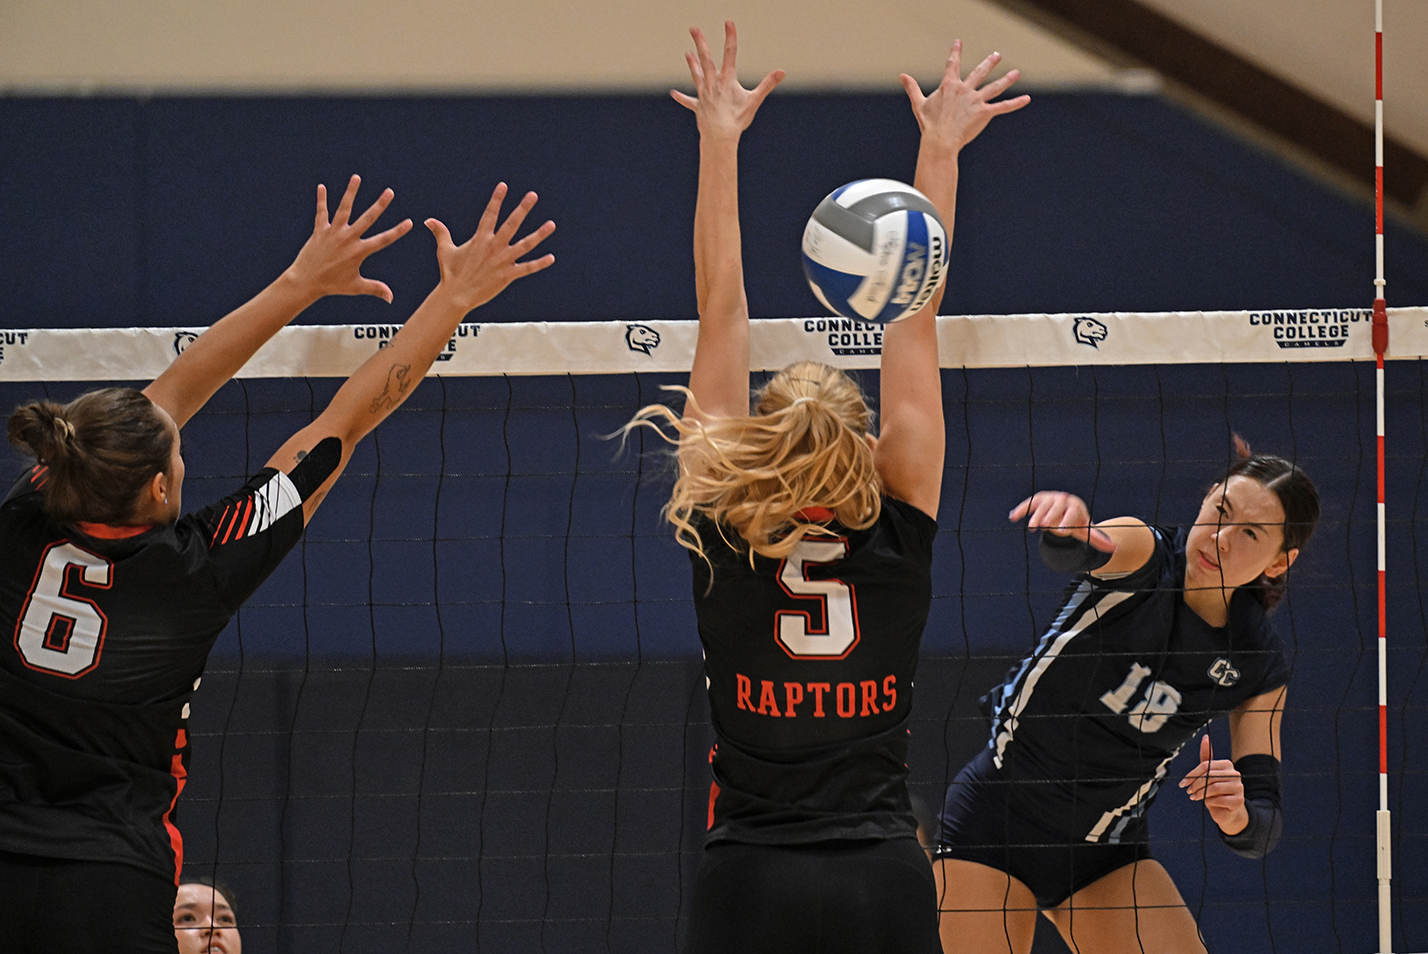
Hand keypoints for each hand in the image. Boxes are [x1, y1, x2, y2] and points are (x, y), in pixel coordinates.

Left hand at [285, 175, 412, 301]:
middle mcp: (348, 239)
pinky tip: (321, 187)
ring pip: (344, 208)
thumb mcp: (356, 287)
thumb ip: (375, 289)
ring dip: (350, 192)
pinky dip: (322, 200)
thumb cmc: (332, 285)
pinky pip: (321, 212)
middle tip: (389, 192)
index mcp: (359, 251)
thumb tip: (391, 298)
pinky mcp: (319, 230)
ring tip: (356, 177)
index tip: (409, 222)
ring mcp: (333, 232)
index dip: (397, 231)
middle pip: (367, 218)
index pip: (383, 240)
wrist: (306, 281)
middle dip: (380, 205)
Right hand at [425, 183, 555, 313]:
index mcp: (480, 239)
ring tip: (551, 224)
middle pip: (511, 224)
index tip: (504, 186)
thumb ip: (441, 233)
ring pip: (525, 244)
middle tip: (533, 195)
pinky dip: (539, 264)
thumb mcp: (445, 250)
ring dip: (539, 234)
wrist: (456, 295)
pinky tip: (551, 258)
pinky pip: (527, 268)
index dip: (496, 199)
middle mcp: (494, 247)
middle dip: (522, 208)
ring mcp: (503, 260)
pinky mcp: (508, 275)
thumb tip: (428, 221)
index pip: (490, 214)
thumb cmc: (450, 273)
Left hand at [671, 21, 784, 140]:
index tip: (728, 22)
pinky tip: (674, 93)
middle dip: (700, 42)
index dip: (730, 37)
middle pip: (706, 59)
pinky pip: (689, 101)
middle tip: (693, 28)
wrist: (720, 137)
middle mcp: (713, 83)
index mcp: (727, 80)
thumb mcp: (754, 100)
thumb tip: (782, 72)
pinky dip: (682, 98)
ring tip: (687, 53)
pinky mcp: (698, 107)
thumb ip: (767, 84)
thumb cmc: (737, 119)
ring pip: (697, 75)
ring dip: (692, 63)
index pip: (730, 53)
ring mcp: (704, 94)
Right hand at [900, 41, 1029, 151]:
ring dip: (1006, 80)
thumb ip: (912, 88)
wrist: (940, 140)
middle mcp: (965, 90)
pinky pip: (1002, 107)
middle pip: (980, 72)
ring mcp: (976, 101)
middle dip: (989, 63)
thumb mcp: (919, 104)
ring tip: (1016, 73)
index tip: (958, 42)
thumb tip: (902, 76)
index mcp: (949, 86)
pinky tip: (1026, 99)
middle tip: (997, 56)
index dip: (955, 52)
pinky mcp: (984, 113)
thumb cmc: (929, 124)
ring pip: (995, 88)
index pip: (953, 65)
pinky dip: (1015, 103)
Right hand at [1009, 491, 1115, 550]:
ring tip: (1032, 527)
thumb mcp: (1085, 529)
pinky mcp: (1038, 499)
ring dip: (1035, 515)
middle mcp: (1062, 500)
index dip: (1067, 522)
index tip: (1063, 531)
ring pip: (1042, 505)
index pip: (1071, 513)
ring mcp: (1049, 498)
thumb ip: (1097, 539)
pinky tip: (1013, 517)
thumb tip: (1115, 549)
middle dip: (1050, 517)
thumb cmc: (1075, 521)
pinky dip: (1021, 509)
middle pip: (1055, 508)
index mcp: (1075, 507)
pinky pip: (1029, 503)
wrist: (1066, 506)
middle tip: (1044, 526)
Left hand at [1179, 734, 1248, 834]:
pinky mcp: (1239, 800)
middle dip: (1195, 784)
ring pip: (1213, 788)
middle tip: (1188, 791)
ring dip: (1201, 794)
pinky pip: (1219, 799)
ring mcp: (1239, 787)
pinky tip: (1208, 803)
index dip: (1192, 774)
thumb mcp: (1208, 775)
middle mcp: (1235, 774)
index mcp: (1227, 765)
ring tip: (1194, 797)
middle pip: (1209, 776)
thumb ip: (1206, 758)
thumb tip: (1205, 737)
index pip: (1206, 766)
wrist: (1227, 811)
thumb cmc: (1215, 791)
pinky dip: (1210, 802)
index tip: (1183, 782)